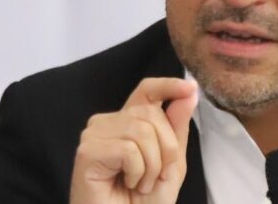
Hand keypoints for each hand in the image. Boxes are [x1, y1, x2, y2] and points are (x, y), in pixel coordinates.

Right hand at [69, 78, 198, 203]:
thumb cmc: (143, 202)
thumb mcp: (171, 163)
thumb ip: (177, 128)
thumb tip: (189, 92)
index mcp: (128, 122)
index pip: (147, 91)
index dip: (168, 85)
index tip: (190, 87)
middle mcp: (108, 122)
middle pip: (150, 113)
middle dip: (166, 149)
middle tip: (156, 177)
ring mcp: (94, 134)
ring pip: (142, 130)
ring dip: (152, 165)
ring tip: (141, 183)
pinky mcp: (87, 150)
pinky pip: (128, 149)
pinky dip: (138, 172)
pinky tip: (127, 184)